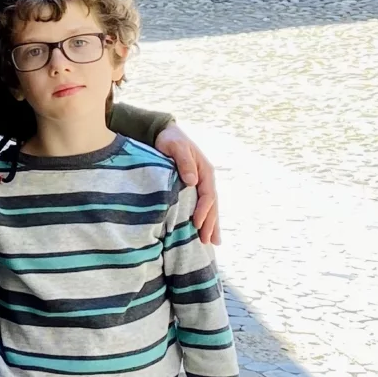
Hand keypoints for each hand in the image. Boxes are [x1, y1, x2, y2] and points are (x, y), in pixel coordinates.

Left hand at [155, 125, 218, 243]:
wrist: (165, 133)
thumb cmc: (170, 139)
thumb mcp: (176, 146)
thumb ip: (184, 161)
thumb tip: (192, 181)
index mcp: (205, 170)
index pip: (208, 195)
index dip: (203, 210)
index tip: (196, 224)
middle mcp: (206, 179)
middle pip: (212, 205)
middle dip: (210, 223)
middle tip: (207, 241)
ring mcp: (201, 184)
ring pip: (209, 208)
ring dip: (210, 225)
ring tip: (211, 243)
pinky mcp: (193, 188)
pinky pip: (201, 206)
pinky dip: (204, 218)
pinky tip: (203, 231)